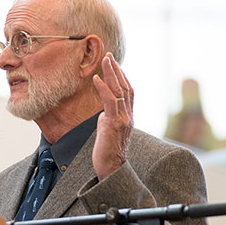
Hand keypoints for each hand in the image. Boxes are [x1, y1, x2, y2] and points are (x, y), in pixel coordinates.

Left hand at [91, 53, 132, 179]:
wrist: (111, 168)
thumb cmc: (107, 151)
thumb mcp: (109, 130)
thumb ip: (109, 118)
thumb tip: (103, 112)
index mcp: (128, 116)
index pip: (128, 92)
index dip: (122, 77)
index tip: (114, 64)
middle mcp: (128, 116)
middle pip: (126, 87)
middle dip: (117, 70)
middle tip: (109, 56)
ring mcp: (123, 119)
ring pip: (120, 91)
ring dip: (112, 73)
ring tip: (105, 60)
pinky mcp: (114, 124)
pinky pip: (109, 102)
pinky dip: (103, 87)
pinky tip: (97, 78)